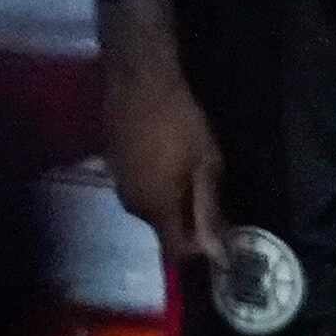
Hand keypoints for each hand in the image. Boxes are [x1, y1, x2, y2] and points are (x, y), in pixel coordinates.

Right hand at [104, 52, 226, 264]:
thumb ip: (209, 209)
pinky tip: (172, 159)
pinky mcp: (113, 168)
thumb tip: (217, 252)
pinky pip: (141, 189)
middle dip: (190, 221)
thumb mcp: (206, 164)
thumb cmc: (180, 122)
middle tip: (215, 194)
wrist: (138, 83)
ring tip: (196, 172)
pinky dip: (159, 184)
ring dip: (175, 200)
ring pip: (153, 209)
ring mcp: (119, 186)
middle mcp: (133, 206)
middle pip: (165, 229)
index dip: (201, 250)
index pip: (175, 252)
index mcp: (157, 210)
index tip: (222, 233)